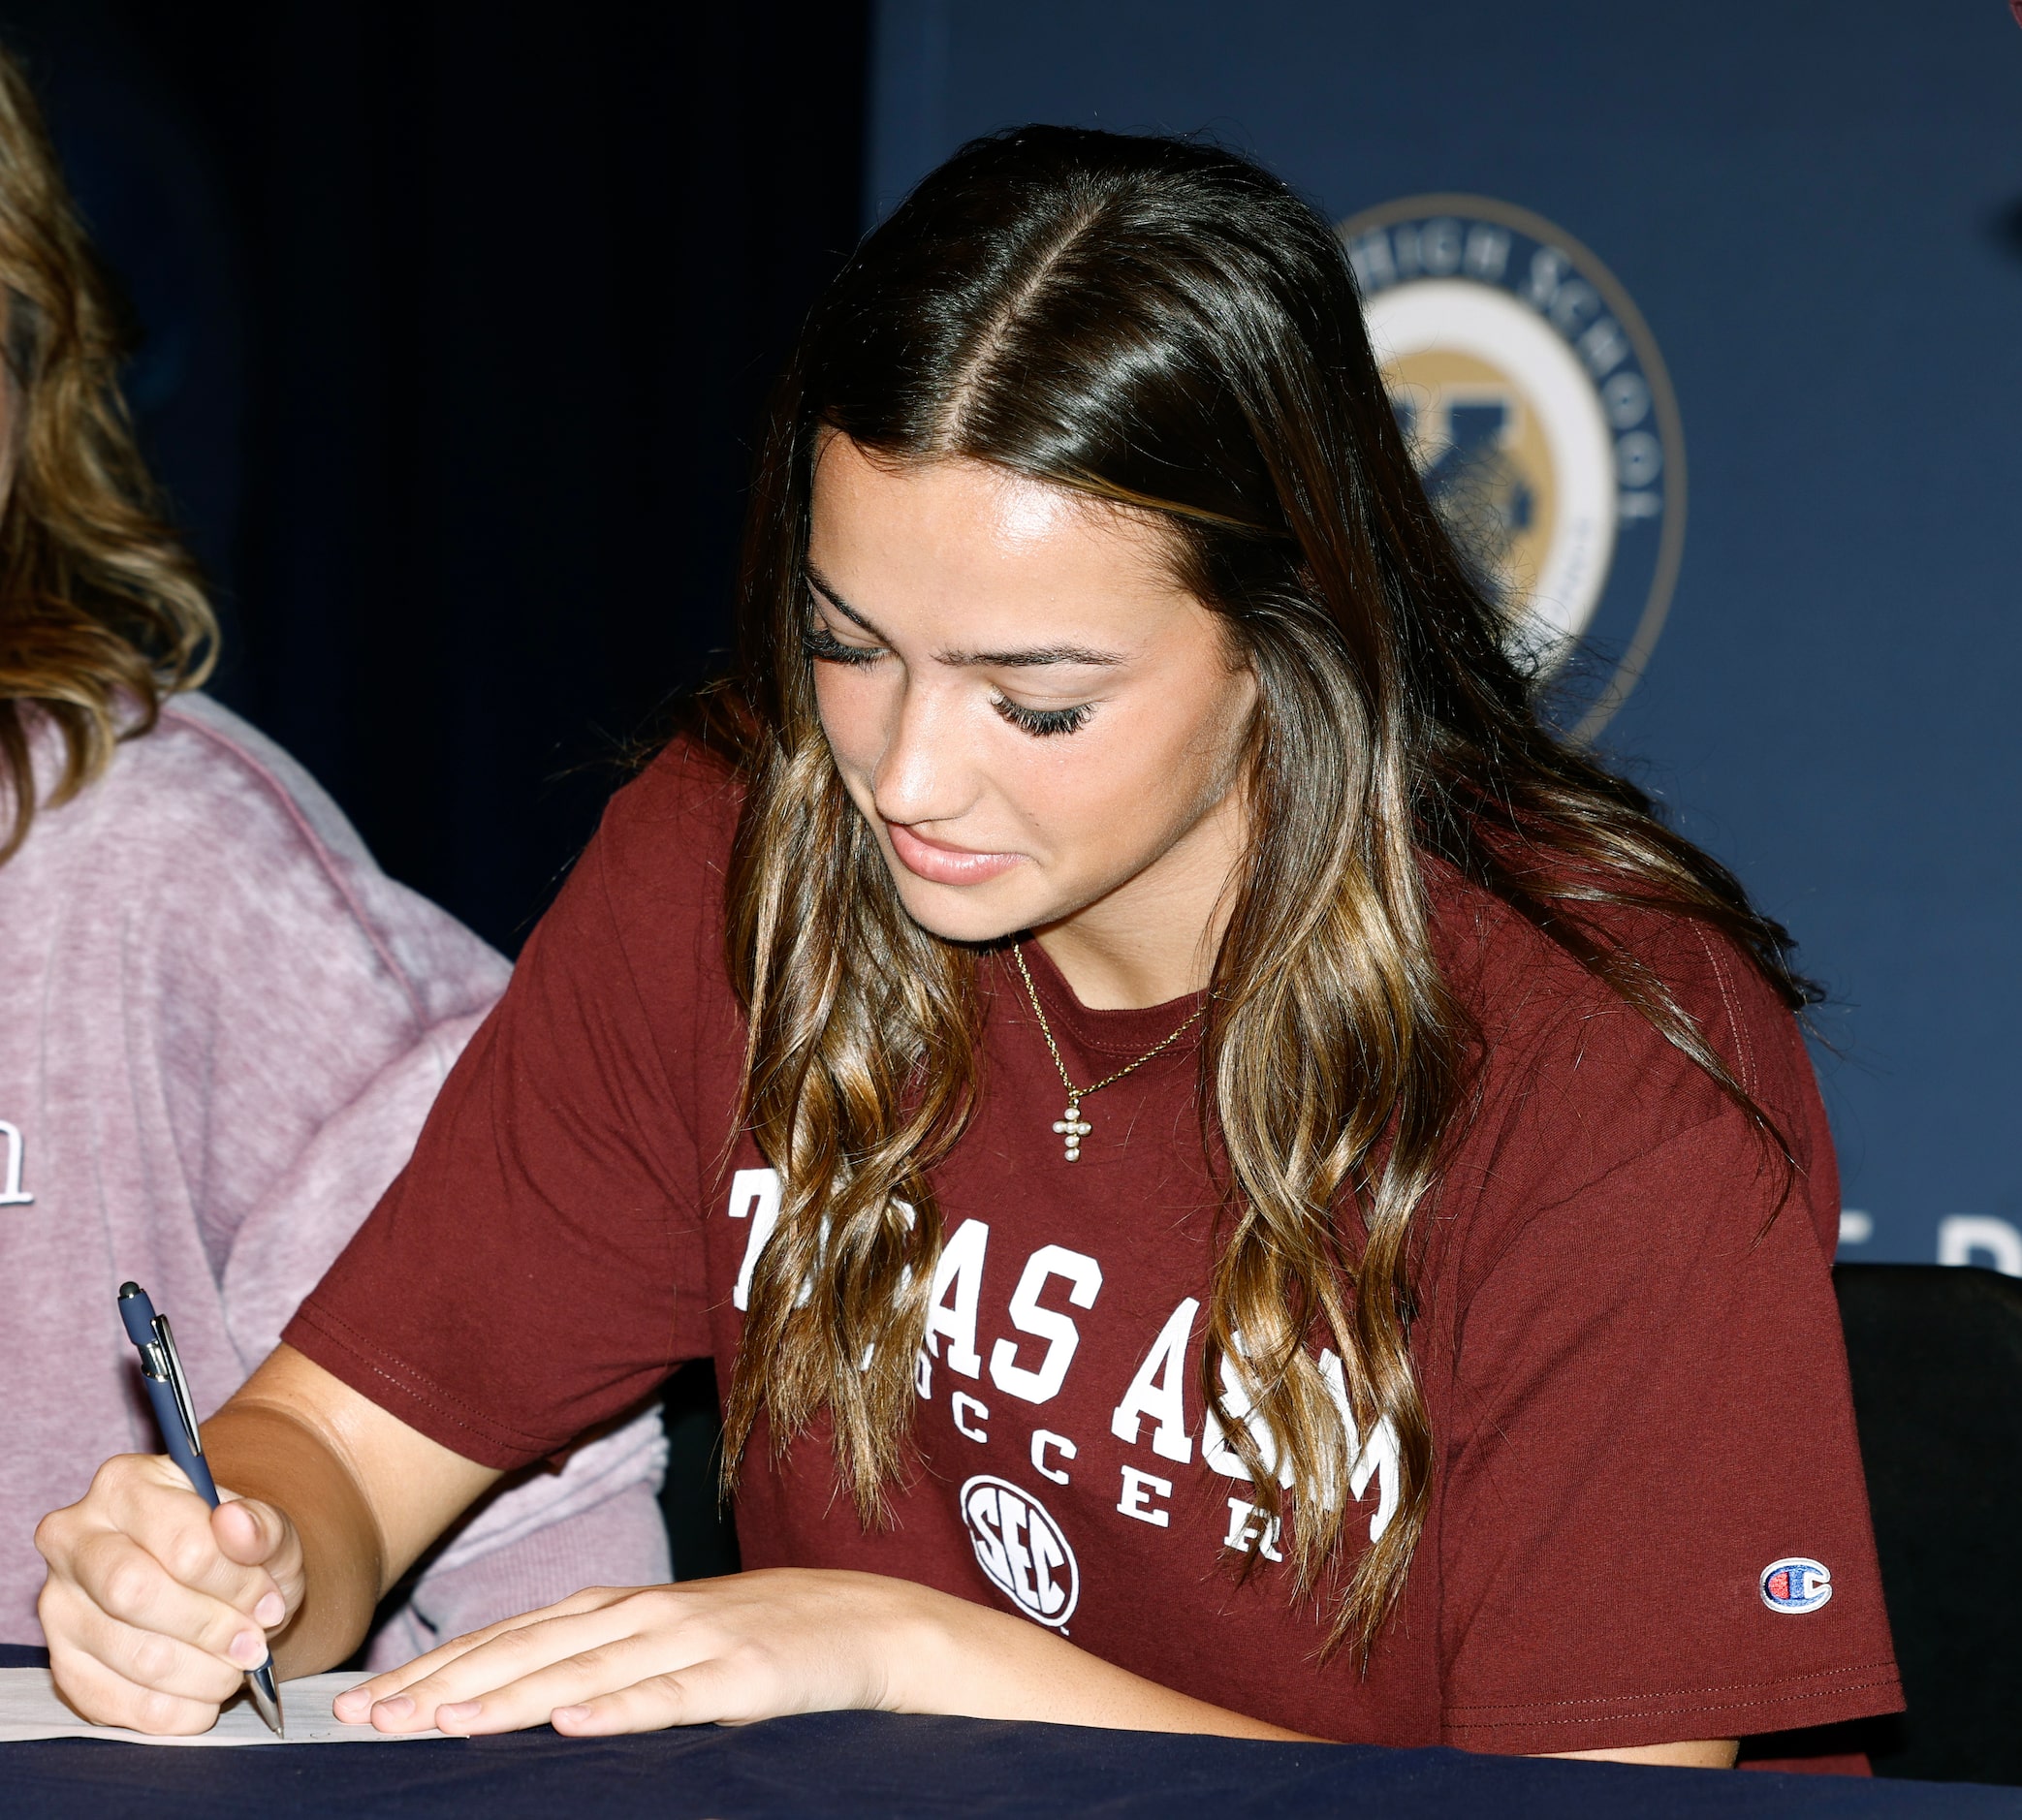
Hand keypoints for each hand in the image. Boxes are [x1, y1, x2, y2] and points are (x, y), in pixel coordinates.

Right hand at [35, 1454, 299, 1734]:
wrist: (213, 1586)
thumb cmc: (238, 1550)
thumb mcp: (267, 1529)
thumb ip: (262, 1527)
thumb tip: (236, 1525)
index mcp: (126, 1484)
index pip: (182, 1543)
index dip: (236, 1584)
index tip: (271, 1605)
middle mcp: (75, 1537)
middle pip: (136, 1594)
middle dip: (211, 1629)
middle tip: (254, 1646)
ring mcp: (60, 1604)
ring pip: (131, 1654)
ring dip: (201, 1674)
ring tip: (236, 1668)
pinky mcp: (62, 1662)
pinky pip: (115, 1703)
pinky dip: (174, 1710)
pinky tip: (206, 1696)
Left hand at [333, 1569, 933, 1735]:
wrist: (868, 1622)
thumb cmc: (760, 1638)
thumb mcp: (670, 1641)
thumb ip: (599, 1658)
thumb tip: (509, 1699)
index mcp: (619, 1608)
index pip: (509, 1637)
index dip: (436, 1666)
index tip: (364, 1703)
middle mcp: (645, 1615)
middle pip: (529, 1651)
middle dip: (445, 1685)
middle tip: (373, 1719)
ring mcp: (693, 1641)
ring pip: (585, 1672)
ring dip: (511, 1696)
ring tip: (445, 1722)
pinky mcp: (741, 1676)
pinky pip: (673, 1696)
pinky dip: (621, 1708)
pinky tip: (572, 1724)